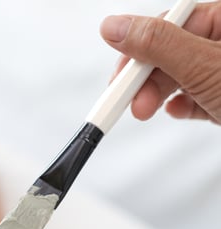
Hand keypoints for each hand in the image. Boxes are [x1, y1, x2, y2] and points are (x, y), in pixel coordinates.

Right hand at [100, 2, 220, 122]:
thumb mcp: (204, 65)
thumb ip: (158, 44)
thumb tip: (114, 27)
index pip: (166, 27)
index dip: (137, 55)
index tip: (117, 82)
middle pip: (168, 53)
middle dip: (144, 80)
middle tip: (131, 102)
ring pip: (178, 76)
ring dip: (156, 95)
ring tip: (145, 110)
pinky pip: (195, 97)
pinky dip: (180, 106)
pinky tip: (174, 109)